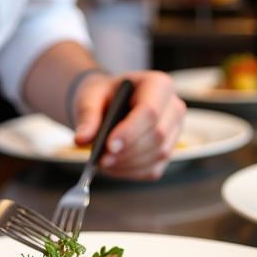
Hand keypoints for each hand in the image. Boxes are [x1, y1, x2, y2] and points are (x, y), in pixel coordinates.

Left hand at [70, 71, 185, 179]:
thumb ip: (87, 116)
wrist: (110, 104)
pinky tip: (113, 167)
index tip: (108, 146)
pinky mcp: (168, 152)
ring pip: (158, 154)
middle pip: (158, 135)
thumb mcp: (91, 97)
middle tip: (101, 159)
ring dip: (128, 164)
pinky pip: (153, 169)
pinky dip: (131, 172)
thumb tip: (82, 139)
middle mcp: (173, 108)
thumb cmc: (104, 96)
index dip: (131, 131)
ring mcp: (174, 131)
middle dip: (128, 151)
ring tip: (103, 163)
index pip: (150, 111)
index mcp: (159, 85)